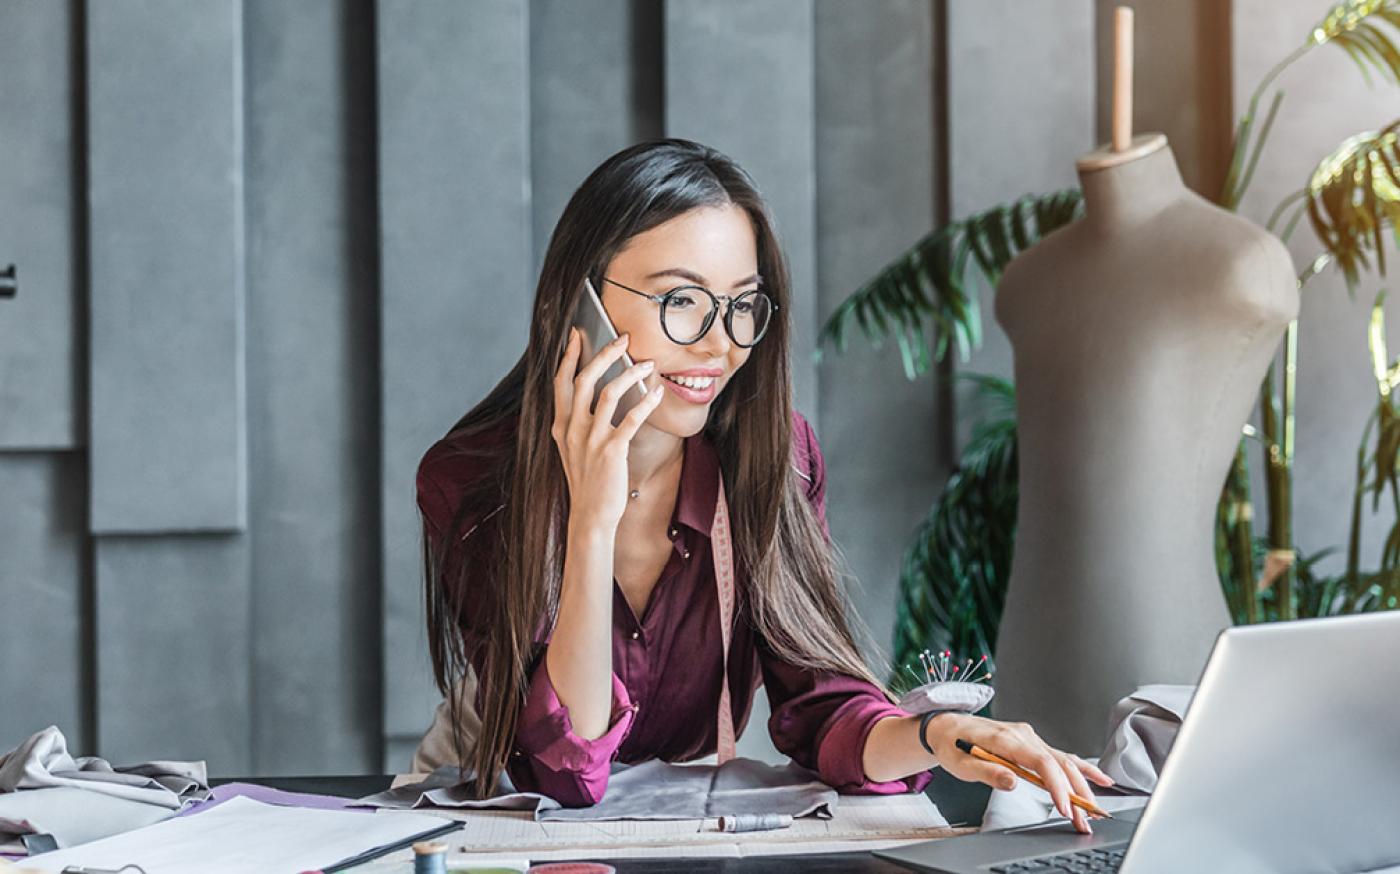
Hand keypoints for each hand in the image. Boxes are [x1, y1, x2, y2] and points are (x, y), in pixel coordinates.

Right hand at [551, 328, 664, 532]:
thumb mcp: (572, 449)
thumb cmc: (587, 481)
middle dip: (604, 354)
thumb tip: (595, 394)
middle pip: (584, 379)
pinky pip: (631, 419)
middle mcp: (571, 429)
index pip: (561, 382)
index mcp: (560, 425)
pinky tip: (657, 393)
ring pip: (608, 393)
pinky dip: (646, 402)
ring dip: (629, 373)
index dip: (568, 355)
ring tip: (647, 364)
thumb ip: (577, 423)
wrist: (590, 516)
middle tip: (622, 338)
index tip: (577, 333)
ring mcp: (590, 440)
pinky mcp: (611, 451)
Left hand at [922, 713, 1113, 833]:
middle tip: (1086, 820)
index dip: (1057, 786)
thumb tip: (1012, 781)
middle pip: (1059, 764)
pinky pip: (1060, 756)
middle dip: (1076, 793)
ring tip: (1094, 810)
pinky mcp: (1031, 743)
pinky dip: (1081, 768)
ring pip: (1064, 761)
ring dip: (1081, 786)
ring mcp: (1029, 737)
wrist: (947, 725)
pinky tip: (1099, 779)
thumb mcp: (961, 763)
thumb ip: (987, 771)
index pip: (1042, 763)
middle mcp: (1023, 735)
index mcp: (1006, 739)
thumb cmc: (952, 744)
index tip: (1065, 808)